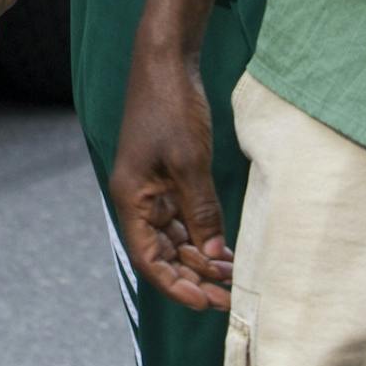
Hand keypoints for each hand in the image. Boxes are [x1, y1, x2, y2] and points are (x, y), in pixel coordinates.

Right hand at [110, 39, 231, 310]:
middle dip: (193, 277)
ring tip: (233, 277)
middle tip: (229, 297)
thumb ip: (202, 211)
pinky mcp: (170, 176)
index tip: (206, 304)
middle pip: (163, 254)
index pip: (150, 259)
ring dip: (201, 259)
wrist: (166, 61)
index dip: (176, 286)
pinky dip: (204, 235)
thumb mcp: (190, 162)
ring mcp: (155, 188)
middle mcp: (140, 199)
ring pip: (176, 239)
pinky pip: (185, 218)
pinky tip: (226, 248)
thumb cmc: (170, 106)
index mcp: (133, 198)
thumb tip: (215, 255)